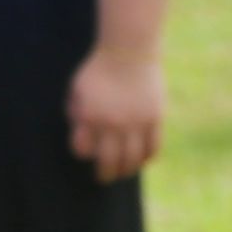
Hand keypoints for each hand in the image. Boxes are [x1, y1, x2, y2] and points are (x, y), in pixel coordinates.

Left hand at [68, 46, 166, 182]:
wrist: (128, 52)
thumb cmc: (99, 69)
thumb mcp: (77, 89)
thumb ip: (77, 112)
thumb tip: (82, 133)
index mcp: (89, 116)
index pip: (82, 149)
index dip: (83, 152)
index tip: (86, 152)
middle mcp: (112, 123)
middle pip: (108, 162)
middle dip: (105, 174)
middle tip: (104, 178)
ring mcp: (135, 122)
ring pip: (133, 159)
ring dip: (127, 170)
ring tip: (124, 171)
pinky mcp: (154, 119)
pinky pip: (153, 147)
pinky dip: (147, 157)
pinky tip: (142, 159)